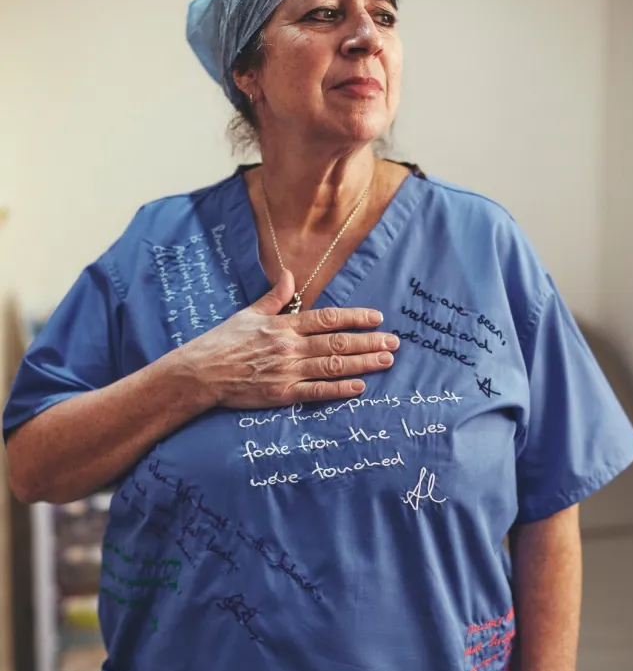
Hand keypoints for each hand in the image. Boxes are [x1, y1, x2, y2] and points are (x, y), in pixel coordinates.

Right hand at [182, 270, 398, 409]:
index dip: (355, 318)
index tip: (377, 317)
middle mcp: (289, 347)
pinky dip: (340, 389)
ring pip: (333, 366)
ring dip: (363, 363)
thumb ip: (275, 297)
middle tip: (394, 342)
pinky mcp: (282, 394)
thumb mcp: (248, 313)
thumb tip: (290, 276)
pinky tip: (360, 386)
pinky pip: (317, 392)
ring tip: (386, 361)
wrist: (200, 373)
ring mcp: (287, 372)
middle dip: (369, 341)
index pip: (327, 318)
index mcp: (283, 325)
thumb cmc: (222, 342)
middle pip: (337, 342)